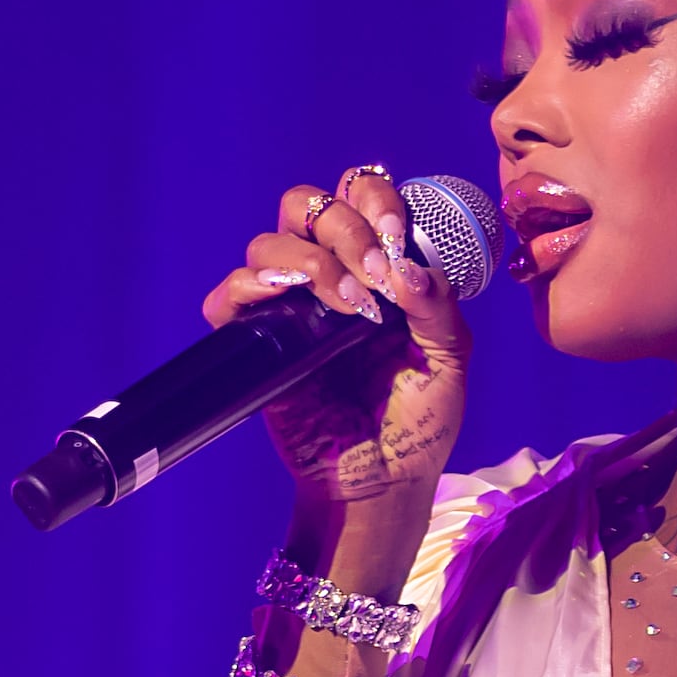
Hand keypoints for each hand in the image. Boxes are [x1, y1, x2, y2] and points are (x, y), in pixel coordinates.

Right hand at [201, 165, 472, 531]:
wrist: (384, 482)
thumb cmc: (419, 422)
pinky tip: (285, 304)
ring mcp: (288, 307)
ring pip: (268, 242)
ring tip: (350, 308)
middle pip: (305, 204)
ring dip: (312, 262)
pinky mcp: (256, 343)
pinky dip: (247, 289)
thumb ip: (437, 306)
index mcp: (375, 267)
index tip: (396, 238)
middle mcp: (328, 275)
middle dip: (343, 228)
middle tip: (375, 277)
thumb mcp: (448, 360)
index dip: (373, 200)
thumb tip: (405, 267)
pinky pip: (228, 297)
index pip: (358, 194)